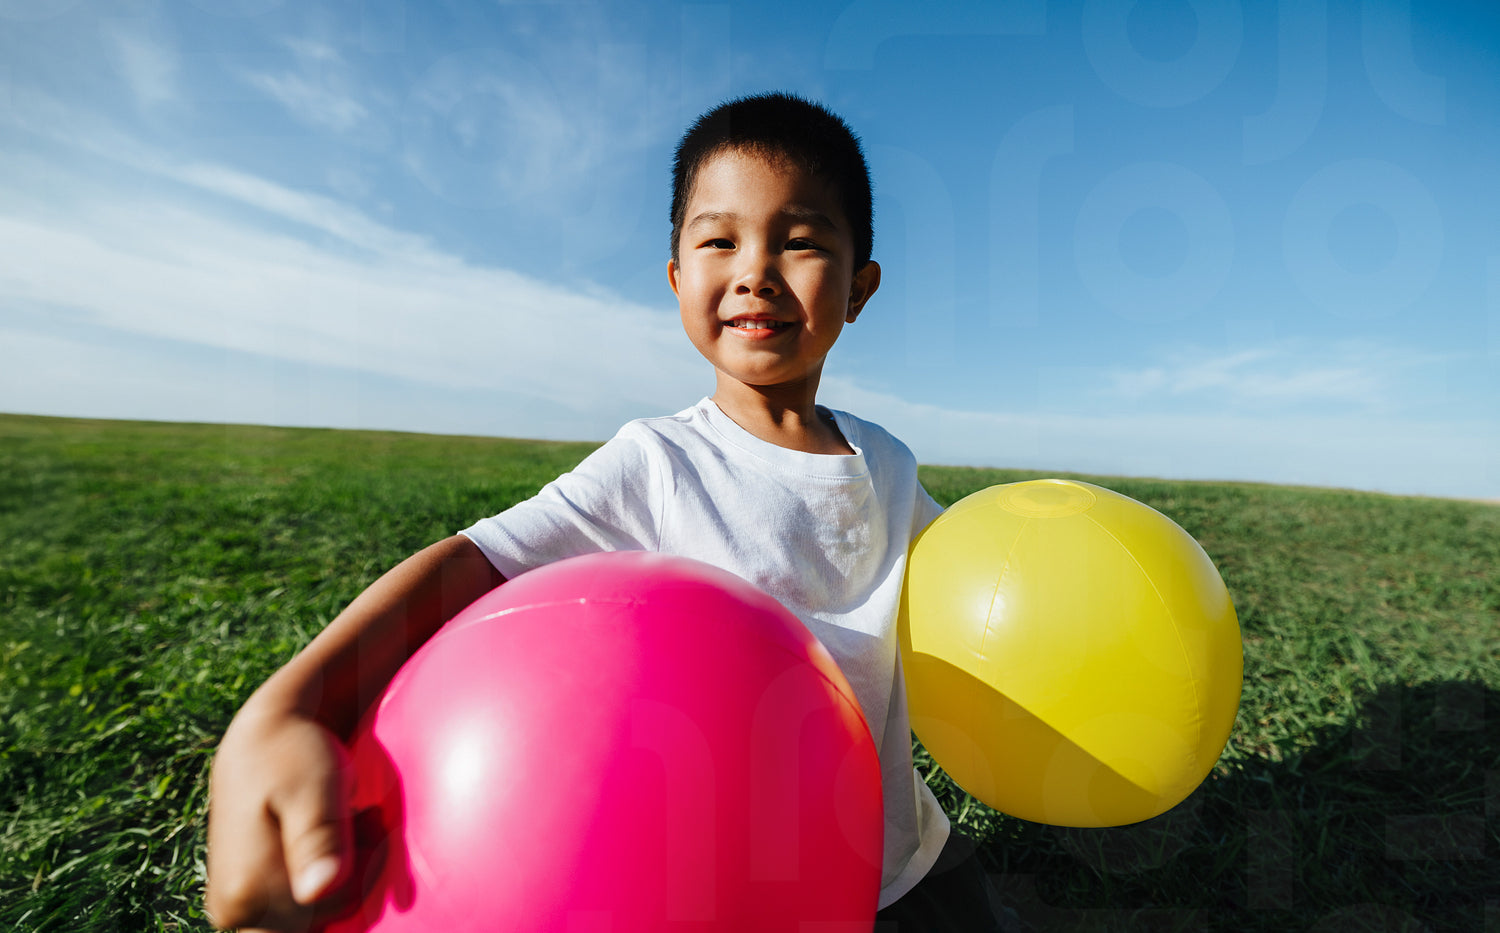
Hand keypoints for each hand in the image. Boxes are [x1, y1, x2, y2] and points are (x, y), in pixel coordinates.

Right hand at [205, 712, 357, 931]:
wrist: (262, 738)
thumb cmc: (292, 755)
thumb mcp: (314, 788)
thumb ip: (318, 839)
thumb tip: (317, 891)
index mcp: (247, 892)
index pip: (335, 911)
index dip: (366, 871)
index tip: (370, 823)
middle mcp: (233, 911)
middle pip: (322, 919)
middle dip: (354, 874)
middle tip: (361, 819)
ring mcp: (236, 907)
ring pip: (313, 914)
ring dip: (342, 874)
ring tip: (349, 821)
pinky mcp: (244, 896)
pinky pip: (297, 907)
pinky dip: (323, 875)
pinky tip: (333, 835)